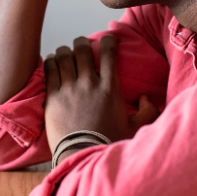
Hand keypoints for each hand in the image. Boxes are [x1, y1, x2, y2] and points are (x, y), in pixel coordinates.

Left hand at [44, 35, 159, 149]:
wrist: (82, 156)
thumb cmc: (108, 144)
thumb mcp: (135, 129)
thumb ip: (147, 111)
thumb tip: (147, 98)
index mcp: (109, 88)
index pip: (109, 54)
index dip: (109, 41)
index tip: (108, 39)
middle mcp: (89, 84)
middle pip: (82, 50)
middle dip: (82, 43)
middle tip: (81, 44)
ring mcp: (69, 89)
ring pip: (63, 57)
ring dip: (64, 52)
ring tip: (64, 53)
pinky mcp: (53, 97)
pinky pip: (49, 70)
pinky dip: (51, 62)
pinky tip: (52, 63)